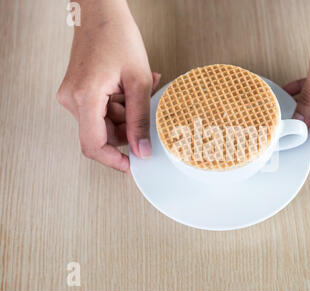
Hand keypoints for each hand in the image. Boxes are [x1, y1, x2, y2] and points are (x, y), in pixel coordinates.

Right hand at [57, 0, 159, 171]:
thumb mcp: (139, 81)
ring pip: (104, 122)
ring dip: (127, 113)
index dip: (114, 160)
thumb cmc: (116, 36)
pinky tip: (130, 88)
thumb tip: (142, 149)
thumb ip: (140, 119)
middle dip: (128, 128)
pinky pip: (101, 110)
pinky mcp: (78, 91)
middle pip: (102, 134)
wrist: (100, 13)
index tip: (132, 165)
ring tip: (140, 91)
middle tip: (146, 112)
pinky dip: (120, 104)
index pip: (94, 145)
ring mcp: (73, 95)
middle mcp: (72, 99)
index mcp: (85, 97)